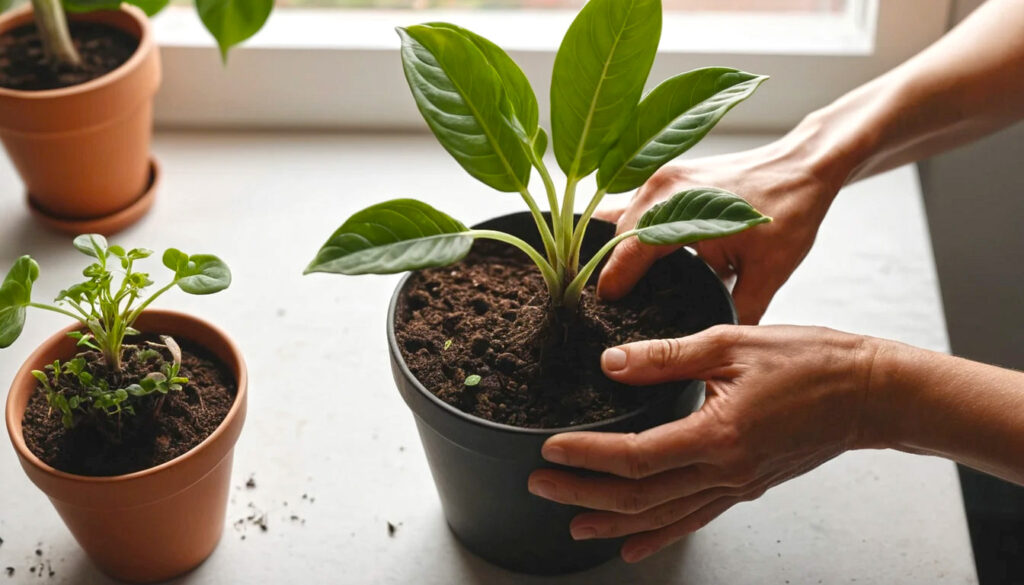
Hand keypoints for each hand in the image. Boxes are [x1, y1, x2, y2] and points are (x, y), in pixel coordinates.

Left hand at [527, 325, 881, 562]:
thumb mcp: (731, 343)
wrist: (870, 393)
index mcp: (717, 434)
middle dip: (584, 493)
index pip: (634, 455)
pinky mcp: (745, 487)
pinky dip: (659, 534)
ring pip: (662, 517)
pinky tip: (634, 543)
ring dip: (613, 521)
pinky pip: (694, 518)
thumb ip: (665, 356)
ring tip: (573, 521)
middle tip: (541, 485)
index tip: (550, 450)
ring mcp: (736, 485)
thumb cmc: (811, 362)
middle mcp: (724, 471)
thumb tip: (612, 362)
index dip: (586, 456)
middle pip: (638, 496)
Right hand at [596, 135, 846, 324]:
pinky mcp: (669, 177)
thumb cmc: (790, 210)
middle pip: (614, 235)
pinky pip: (635, 209)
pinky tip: (642, 258)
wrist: (803, 165)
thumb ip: (741, 311)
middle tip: (615, 305)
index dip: (612, 283)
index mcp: (678, 210)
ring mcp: (662, 178)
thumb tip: (717, 345)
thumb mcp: (768, 271)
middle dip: (611, 269)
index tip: (605, 309)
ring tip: (624, 284)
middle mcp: (661, 188)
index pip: (626, 251)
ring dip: (618, 249)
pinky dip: (632, 234)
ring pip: (620, 219)